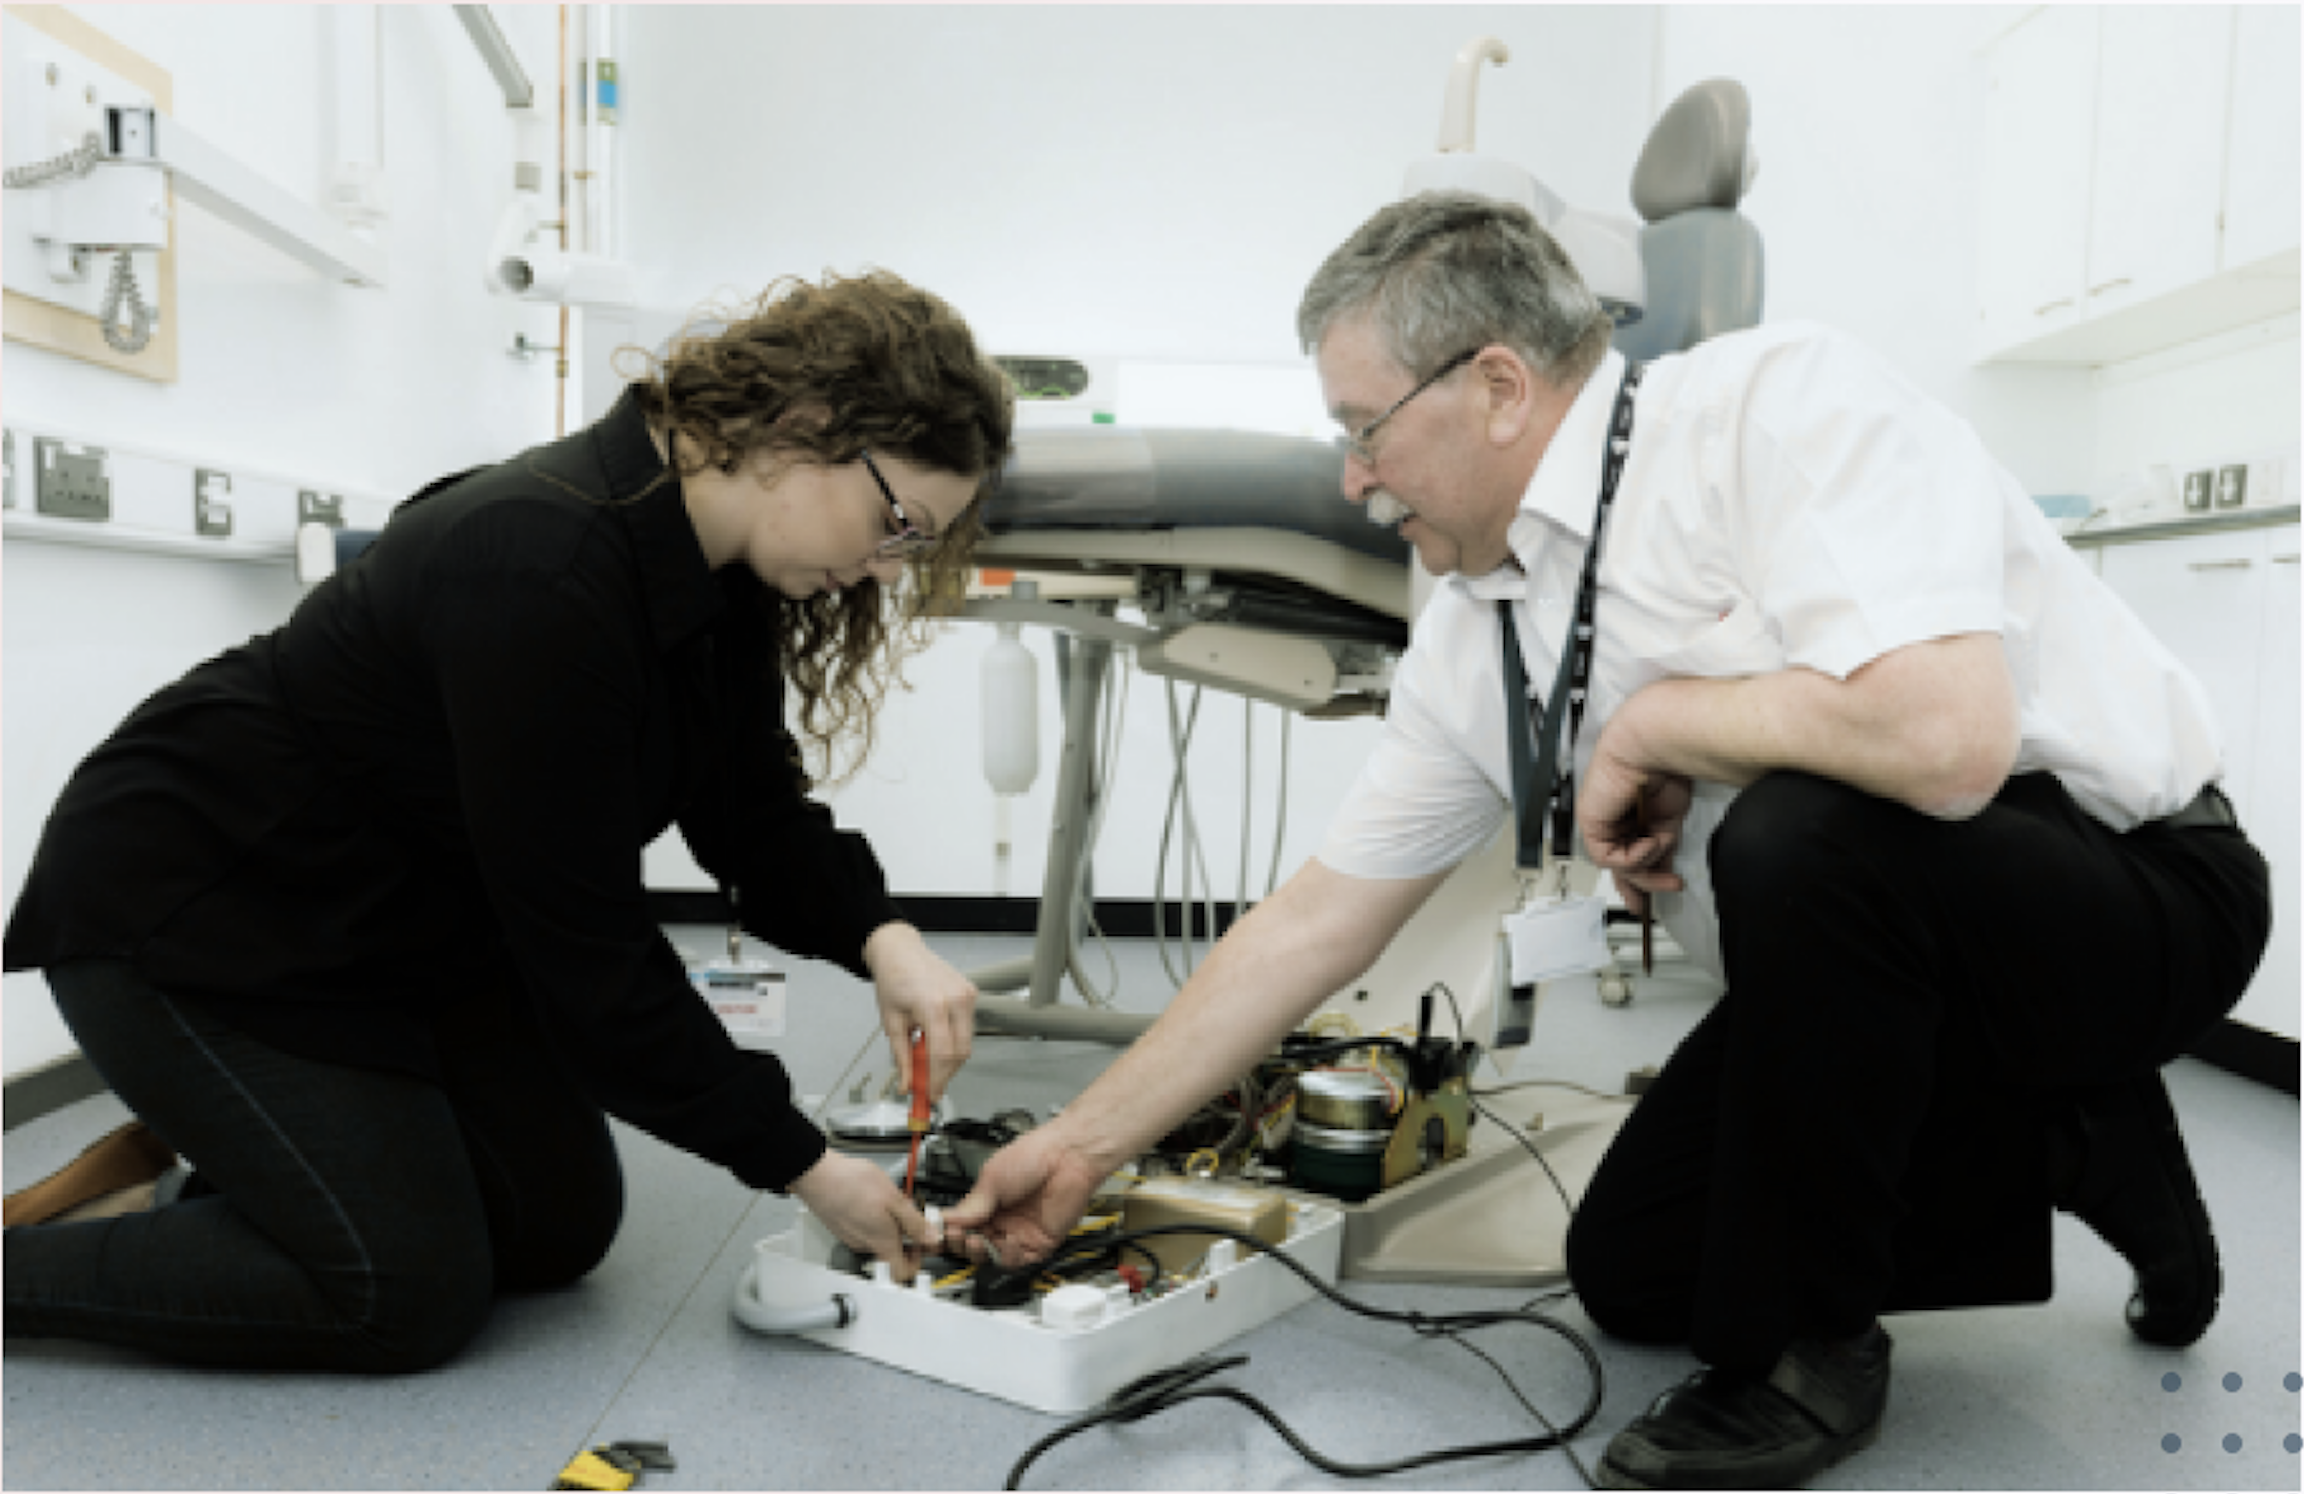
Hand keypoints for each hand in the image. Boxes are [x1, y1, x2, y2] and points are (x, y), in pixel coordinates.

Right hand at [788, 1151, 940, 1275]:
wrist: (816, 1174)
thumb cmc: (850, 1184)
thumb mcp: (894, 1199)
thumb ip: (915, 1222)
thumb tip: (932, 1239)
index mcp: (881, 1242)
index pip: (902, 1274)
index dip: (918, 1262)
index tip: (923, 1243)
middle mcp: (865, 1245)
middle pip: (891, 1255)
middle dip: (906, 1236)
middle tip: (911, 1216)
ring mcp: (851, 1237)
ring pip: (878, 1240)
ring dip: (890, 1225)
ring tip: (892, 1203)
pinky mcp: (842, 1227)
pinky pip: (865, 1230)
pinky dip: (874, 1219)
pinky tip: (874, 1200)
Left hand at [862, 924, 975, 1103]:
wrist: (900, 951)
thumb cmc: (894, 979)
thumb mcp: (892, 1022)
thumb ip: (902, 1057)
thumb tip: (908, 1084)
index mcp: (934, 1005)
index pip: (942, 1056)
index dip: (936, 1081)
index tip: (929, 1095)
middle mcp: (956, 999)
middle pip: (960, 1053)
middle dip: (944, 1074)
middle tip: (928, 1085)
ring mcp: (967, 995)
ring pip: (967, 1043)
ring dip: (949, 1059)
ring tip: (927, 1059)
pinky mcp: (971, 994)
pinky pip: (968, 1028)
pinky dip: (954, 1041)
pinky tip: (936, 1039)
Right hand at [940, 1126, 1110, 1270]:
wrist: (1068, 1156)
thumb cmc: (1035, 1154)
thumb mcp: (992, 1178)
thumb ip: (972, 1205)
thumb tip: (948, 1220)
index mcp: (987, 1202)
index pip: (961, 1226)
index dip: (949, 1233)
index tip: (938, 1234)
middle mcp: (1002, 1219)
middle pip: (974, 1245)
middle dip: (962, 1244)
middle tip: (958, 1236)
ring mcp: (1020, 1231)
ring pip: (993, 1257)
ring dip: (982, 1253)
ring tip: (978, 1240)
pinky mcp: (1039, 1242)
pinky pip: (1019, 1260)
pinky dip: (1009, 1256)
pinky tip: (1006, 1242)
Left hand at [1579, 716, 1691, 918]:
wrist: (1655, 747)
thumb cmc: (1668, 767)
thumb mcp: (1672, 819)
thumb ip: (1663, 845)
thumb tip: (1664, 867)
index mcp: (1637, 816)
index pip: (1634, 854)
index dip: (1645, 877)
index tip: (1654, 896)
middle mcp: (1619, 820)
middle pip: (1621, 864)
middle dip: (1638, 886)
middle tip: (1648, 904)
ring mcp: (1605, 821)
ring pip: (1617, 865)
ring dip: (1645, 872)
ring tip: (1666, 863)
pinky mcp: (1592, 822)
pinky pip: (1610, 857)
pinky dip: (1635, 857)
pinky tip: (1651, 842)